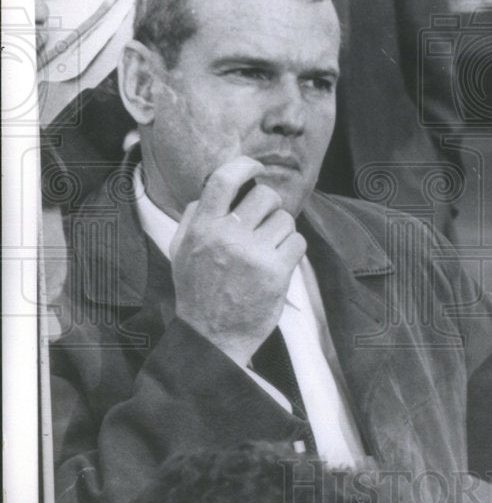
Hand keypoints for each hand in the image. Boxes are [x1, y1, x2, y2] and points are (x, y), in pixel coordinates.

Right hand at [170, 157, 306, 364]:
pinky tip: (278, 263)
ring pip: (285, 219)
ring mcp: (252, 254)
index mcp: (202, 228)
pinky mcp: (275, 272)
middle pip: (266, 196)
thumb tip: (219, 185)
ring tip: (267, 251)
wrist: (212, 337)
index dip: (244, 166)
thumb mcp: (182, 250)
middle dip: (270, 207)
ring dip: (281, 232)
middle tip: (263, 224)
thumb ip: (196, 216)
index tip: (255, 166)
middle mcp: (226, 237)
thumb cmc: (198, 291)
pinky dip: (292, 250)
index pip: (223, 180)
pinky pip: (298, 241)